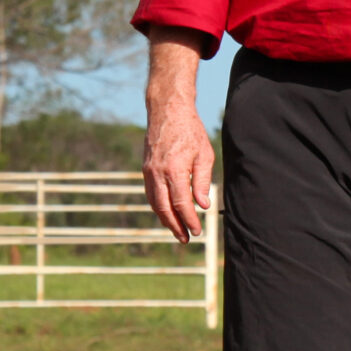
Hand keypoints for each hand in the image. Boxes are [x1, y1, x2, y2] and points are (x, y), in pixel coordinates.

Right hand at [140, 27, 218, 241]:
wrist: (167, 110)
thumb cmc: (190, 131)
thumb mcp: (205, 154)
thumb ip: (203, 181)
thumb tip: (203, 205)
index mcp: (175, 170)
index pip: (181, 203)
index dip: (189, 220)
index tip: (197, 231)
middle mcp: (158, 173)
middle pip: (164, 208)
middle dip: (175, 226)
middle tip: (185, 239)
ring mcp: (149, 171)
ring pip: (154, 202)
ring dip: (165, 219)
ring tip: (177, 230)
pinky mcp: (146, 168)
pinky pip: (150, 193)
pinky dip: (158, 206)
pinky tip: (167, 213)